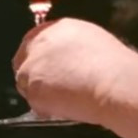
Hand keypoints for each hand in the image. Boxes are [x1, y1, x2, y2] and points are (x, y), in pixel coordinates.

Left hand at [13, 18, 137, 122]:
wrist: (114, 83)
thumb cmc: (114, 65)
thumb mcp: (91, 41)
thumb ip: (70, 47)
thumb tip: (66, 60)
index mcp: (56, 28)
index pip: (33, 41)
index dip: (37, 58)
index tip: (45, 69)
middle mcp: (39, 44)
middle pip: (23, 63)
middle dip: (33, 76)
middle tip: (51, 89)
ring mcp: (33, 67)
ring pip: (25, 85)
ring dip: (40, 93)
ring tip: (63, 101)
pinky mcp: (33, 90)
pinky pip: (35, 104)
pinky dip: (46, 109)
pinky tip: (65, 108)